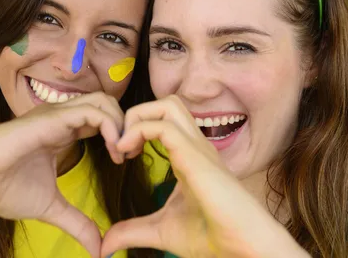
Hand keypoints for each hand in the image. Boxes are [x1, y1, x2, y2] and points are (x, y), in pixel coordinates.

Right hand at [0, 92, 124, 257]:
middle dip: (127, 125)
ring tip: (121, 153)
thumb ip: (77, 223)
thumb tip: (98, 250)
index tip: (125, 160)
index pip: (102, 119)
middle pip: (108, 104)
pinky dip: (110, 126)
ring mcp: (57, 115)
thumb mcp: (51, 208)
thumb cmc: (4, 189)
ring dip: (121, 124)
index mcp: (64, 132)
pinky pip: (91, 111)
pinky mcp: (51, 118)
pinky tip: (112, 150)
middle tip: (129, 155)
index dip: (120, 135)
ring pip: (103, 102)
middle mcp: (63, 118)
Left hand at [101, 96, 306, 257]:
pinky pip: (163, 125)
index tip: (120, 156)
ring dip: (138, 117)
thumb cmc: (211, 236)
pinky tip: (126, 153)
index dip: (135, 129)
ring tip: (124, 146)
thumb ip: (132, 231)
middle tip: (121, 146)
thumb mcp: (161, 231)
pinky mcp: (195, 155)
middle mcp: (194, 145)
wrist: (242, 247)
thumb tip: (104, 246)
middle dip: (136, 115)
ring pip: (167, 104)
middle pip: (166, 103)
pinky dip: (138, 130)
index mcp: (189, 155)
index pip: (163, 120)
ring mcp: (197, 147)